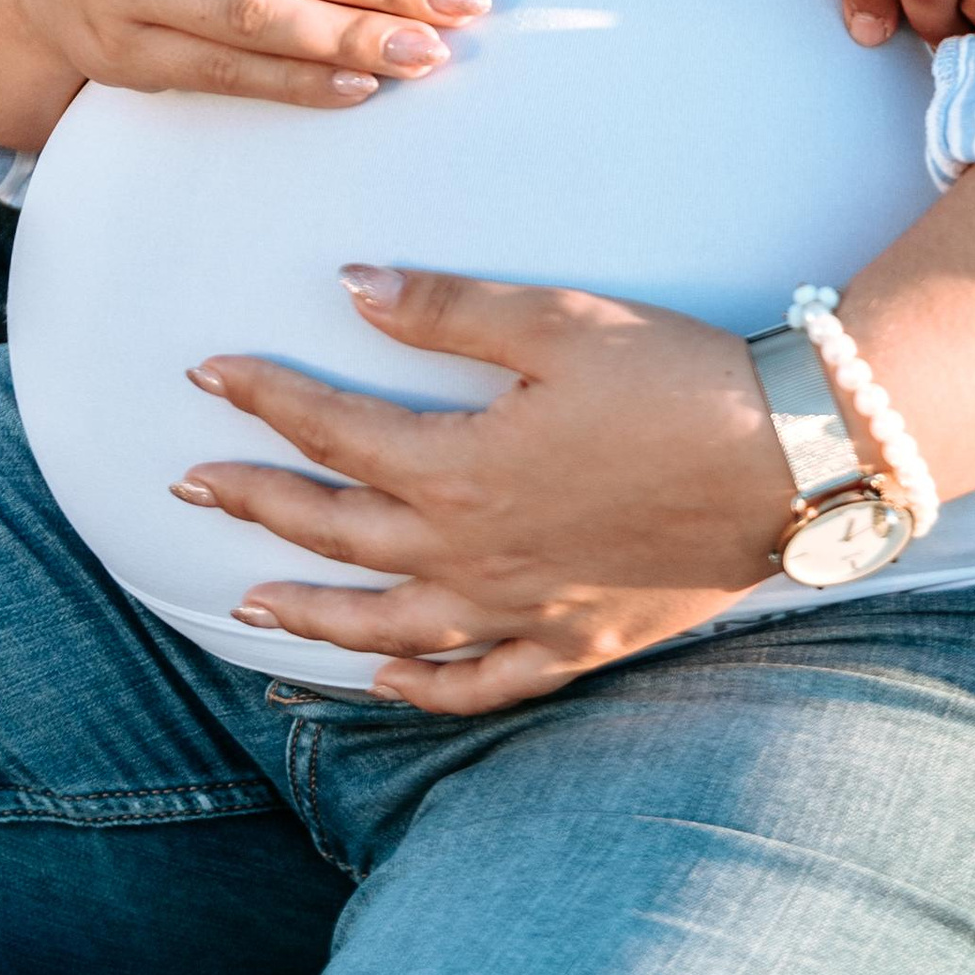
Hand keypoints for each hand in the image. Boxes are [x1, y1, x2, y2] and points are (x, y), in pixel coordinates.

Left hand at [177, 269, 792, 711]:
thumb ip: (448, 310)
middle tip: (187, 486)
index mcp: (461, 467)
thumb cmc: (676, 377)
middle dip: (255, 505)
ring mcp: (521, 608)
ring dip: (312, 611)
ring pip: (388, 627)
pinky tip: (386, 682)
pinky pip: (479, 681)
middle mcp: (472, 553)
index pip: (333, 430)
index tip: (205, 371)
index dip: (265, 396)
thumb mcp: (560, 321)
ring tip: (249, 601)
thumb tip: (351, 286)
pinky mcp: (575, 640)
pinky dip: (422, 689)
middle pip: (337, 532)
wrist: (787, 461)